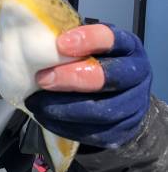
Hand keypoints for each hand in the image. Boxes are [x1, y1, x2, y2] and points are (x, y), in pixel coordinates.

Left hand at [25, 24, 151, 147]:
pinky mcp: (122, 130)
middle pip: (107, 77)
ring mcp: (133, 104)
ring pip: (99, 111)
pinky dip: (63, 125)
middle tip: (43, 79)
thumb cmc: (95, 63)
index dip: (87, 40)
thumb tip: (36, 41)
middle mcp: (136, 74)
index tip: (60, 44)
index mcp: (127, 47)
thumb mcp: (88, 47)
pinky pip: (92, 132)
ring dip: (62, 107)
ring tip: (36, 102)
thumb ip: (71, 44)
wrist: (120, 98)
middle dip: (71, 78)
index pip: (111, 39)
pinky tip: (44, 116)